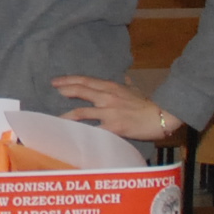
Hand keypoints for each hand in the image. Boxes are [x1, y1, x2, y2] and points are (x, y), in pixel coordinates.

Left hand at [52, 75, 181, 143]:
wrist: (161, 116)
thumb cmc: (148, 104)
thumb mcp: (136, 90)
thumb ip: (128, 84)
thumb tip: (126, 77)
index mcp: (111, 87)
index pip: (85, 81)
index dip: (69, 80)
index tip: (56, 81)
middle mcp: (107, 97)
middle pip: (80, 91)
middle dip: (64, 90)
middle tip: (52, 91)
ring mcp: (109, 112)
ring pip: (81, 112)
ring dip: (66, 115)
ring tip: (55, 118)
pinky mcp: (113, 127)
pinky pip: (93, 130)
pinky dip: (82, 133)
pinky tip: (73, 136)